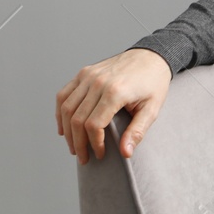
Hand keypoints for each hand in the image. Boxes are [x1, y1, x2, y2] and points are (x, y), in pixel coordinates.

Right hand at [55, 48, 171, 162]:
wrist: (151, 56)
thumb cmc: (153, 83)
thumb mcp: (152, 109)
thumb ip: (137, 132)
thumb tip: (125, 153)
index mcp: (115, 91)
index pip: (94, 125)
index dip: (94, 144)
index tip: (100, 154)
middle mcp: (98, 82)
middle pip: (77, 119)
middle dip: (78, 143)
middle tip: (83, 157)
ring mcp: (89, 75)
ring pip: (66, 108)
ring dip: (67, 131)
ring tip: (74, 146)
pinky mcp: (84, 72)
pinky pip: (64, 94)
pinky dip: (60, 112)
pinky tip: (64, 126)